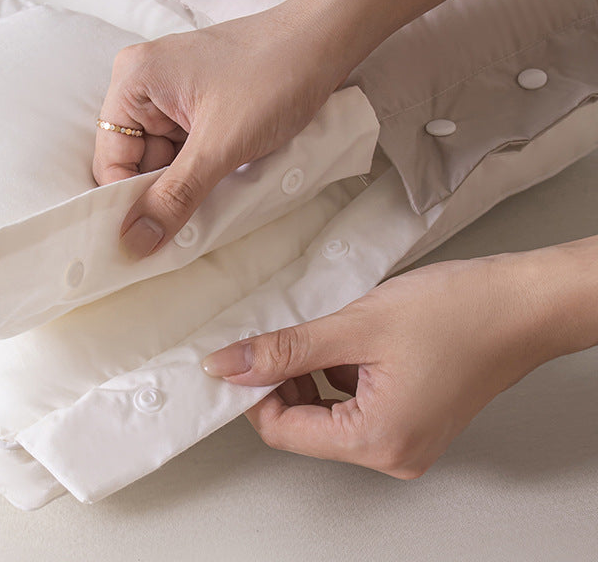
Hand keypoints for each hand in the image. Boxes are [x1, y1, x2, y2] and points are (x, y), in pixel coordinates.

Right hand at [92, 1, 345, 258]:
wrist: (325, 41)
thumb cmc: (274, 76)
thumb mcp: (221, 145)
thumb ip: (175, 196)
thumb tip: (134, 242)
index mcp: (133, 80)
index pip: (110, 159)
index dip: (126, 201)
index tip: (144, 242)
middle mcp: (145, 84)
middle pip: (134, 161)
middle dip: (158, 194)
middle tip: (181, 231)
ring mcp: (173, 94)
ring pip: (162, 159)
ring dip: (182, 184)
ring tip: (211, 200)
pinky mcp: (198, 103)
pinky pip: (185, 148)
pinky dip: (199, 170)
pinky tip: (220, 182)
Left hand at [200, 249, 581, 478]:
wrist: (522, 301)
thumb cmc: (459, 312)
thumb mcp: (356, 326)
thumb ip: (287, 350)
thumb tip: (231, 367)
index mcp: (377, 441)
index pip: (283, 431)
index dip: (254, 392)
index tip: (239, 356)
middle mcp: (393, 453)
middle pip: (305, 424)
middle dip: (284, 379)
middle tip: (282, 334)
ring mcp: (406, 438)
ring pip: (329, 411)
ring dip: (313, 371)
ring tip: (328, 329)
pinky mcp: (413, 417)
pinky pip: (356, 403)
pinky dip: (340, 371)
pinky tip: (351, 337)